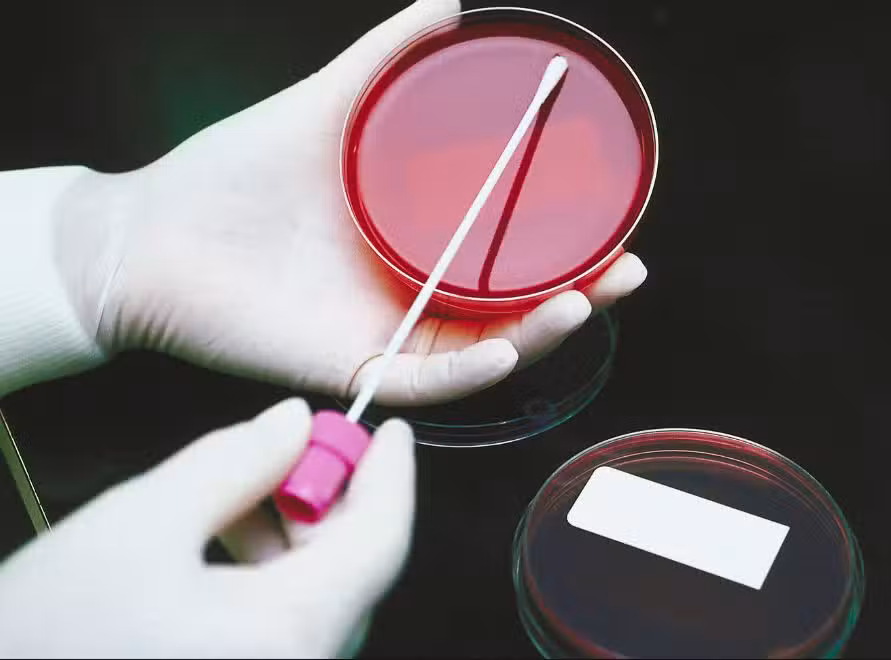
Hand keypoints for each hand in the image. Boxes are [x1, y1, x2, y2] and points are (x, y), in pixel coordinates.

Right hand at [0, 399, 413, 657]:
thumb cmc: (47, 636)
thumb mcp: (140, 523)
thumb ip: (234, 462)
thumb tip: (294, 422)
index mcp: (289, 635)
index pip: (383, 543)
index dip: (392, 476)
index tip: (391, 431)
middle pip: (357, 571)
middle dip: (336, 498)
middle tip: (307, 445)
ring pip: (322, 598)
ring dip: (301, 532)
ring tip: (255, 482)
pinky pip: (286, 625)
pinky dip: (274, 572)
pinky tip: (232, 532)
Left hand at [65, 0, 647, 404]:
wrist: (150, 232)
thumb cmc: (230, 176)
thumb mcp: (326, 106)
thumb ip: (385, 57)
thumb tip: (448, 4)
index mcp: (414, 240)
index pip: (506, 254)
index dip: (566, 244)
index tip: (615, 221)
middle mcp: (410, 292)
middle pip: (512, 308)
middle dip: (579, 294)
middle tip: (625, 268)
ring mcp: (384, 332)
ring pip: (481, 352)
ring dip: (539, 333)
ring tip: (584, 300)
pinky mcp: (349, 365)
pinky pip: (422, 382)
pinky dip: (469, 371)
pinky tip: (508, 347)